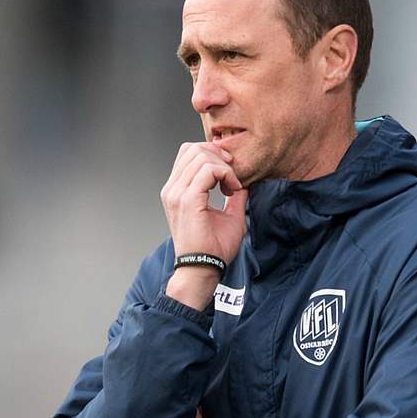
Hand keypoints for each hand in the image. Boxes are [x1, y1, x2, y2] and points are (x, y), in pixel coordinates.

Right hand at [159, 142, 247, 307]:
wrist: (202, 268)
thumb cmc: (212, 247)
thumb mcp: (227, 214)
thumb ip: (233, 195)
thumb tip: (244, 181)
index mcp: (175, 191)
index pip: (188, 153)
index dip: (212, 154)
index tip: (229, 174)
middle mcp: (172, 189)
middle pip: (193, 149)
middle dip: (219, 156)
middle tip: (233, 176)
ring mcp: (176, 193)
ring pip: (201, 156)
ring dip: (223, 166)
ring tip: (232, 186)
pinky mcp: (187, 199)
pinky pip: (208, 170)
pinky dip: (225, 174)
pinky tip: (231, 189)